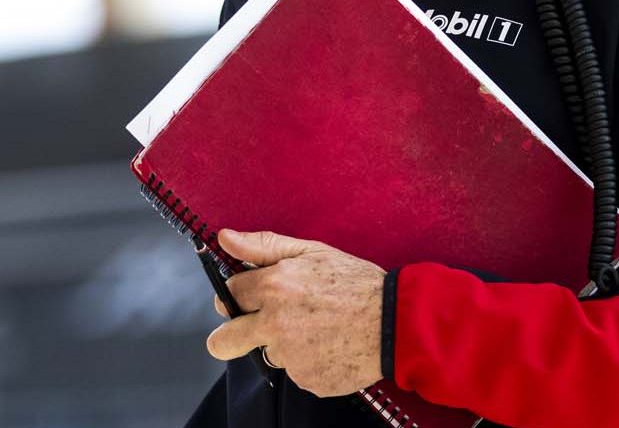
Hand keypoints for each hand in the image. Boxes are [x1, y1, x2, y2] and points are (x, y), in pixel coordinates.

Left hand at [204, 229, 387, 397]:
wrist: (396, 322)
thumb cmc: (357, 282)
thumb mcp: (312, 251)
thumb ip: (263, 246)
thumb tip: (224, 238)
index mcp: (274, 287)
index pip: (229, 295)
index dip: (240, 294)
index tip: (253, 296)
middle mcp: (275, 324)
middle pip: (222, 341)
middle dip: (229, 335)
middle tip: (255, 328)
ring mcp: (290, 356)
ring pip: (269, 353)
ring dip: (285, 344)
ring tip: (319, 329)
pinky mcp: (306, 379)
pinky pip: (296, 371)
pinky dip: (310, 360)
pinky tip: (331, 345)